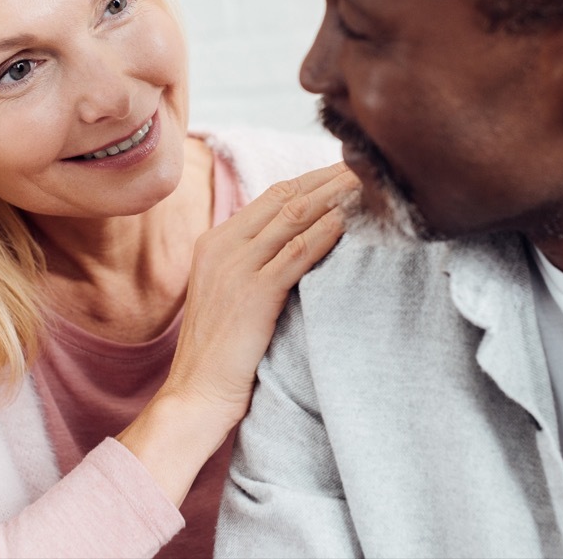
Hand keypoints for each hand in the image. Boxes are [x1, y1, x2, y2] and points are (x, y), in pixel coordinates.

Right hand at [167, 161, 358, 421]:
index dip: (311, 180)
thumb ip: (254, 264)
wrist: (195, 396)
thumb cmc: (219, 354)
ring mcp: (236, 268)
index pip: (271, 196)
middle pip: (285, 197)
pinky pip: (297, 253)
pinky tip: (350, 223)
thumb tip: (297, 246)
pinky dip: (326, 234)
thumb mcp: (230, 295)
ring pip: (294, 217)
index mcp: (215, 242)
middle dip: (327, 178)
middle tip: (365, 166)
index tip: (343, 172)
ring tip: (367, 184)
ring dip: (334, 197)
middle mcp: (222, 247)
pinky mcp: (253, 294)